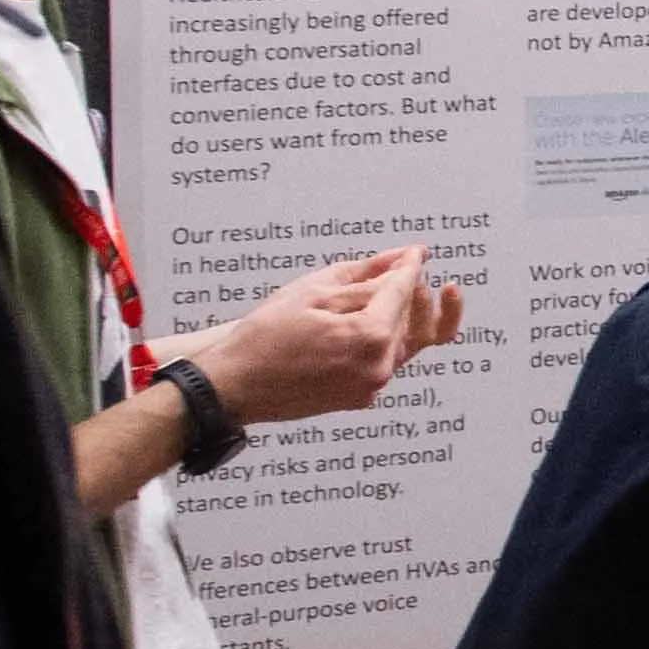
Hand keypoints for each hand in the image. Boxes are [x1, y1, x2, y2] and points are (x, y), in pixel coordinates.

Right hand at [176, 248, 458, 427]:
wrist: (233, 386)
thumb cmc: (265, 336)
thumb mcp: (313, 290)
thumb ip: (366, 274)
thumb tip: (404, 257)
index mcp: (371, 337)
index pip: (401, 292)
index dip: (408, 266)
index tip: (415, 251)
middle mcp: (379, 366)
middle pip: (407, 318)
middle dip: (405, 291)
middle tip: (394, 268)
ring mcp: (371, 386)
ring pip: (398, 341)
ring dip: (392, 316)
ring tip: (370, 295)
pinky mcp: (359, 397)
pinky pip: (380, 361)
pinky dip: (376, 339)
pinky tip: (353, 324)